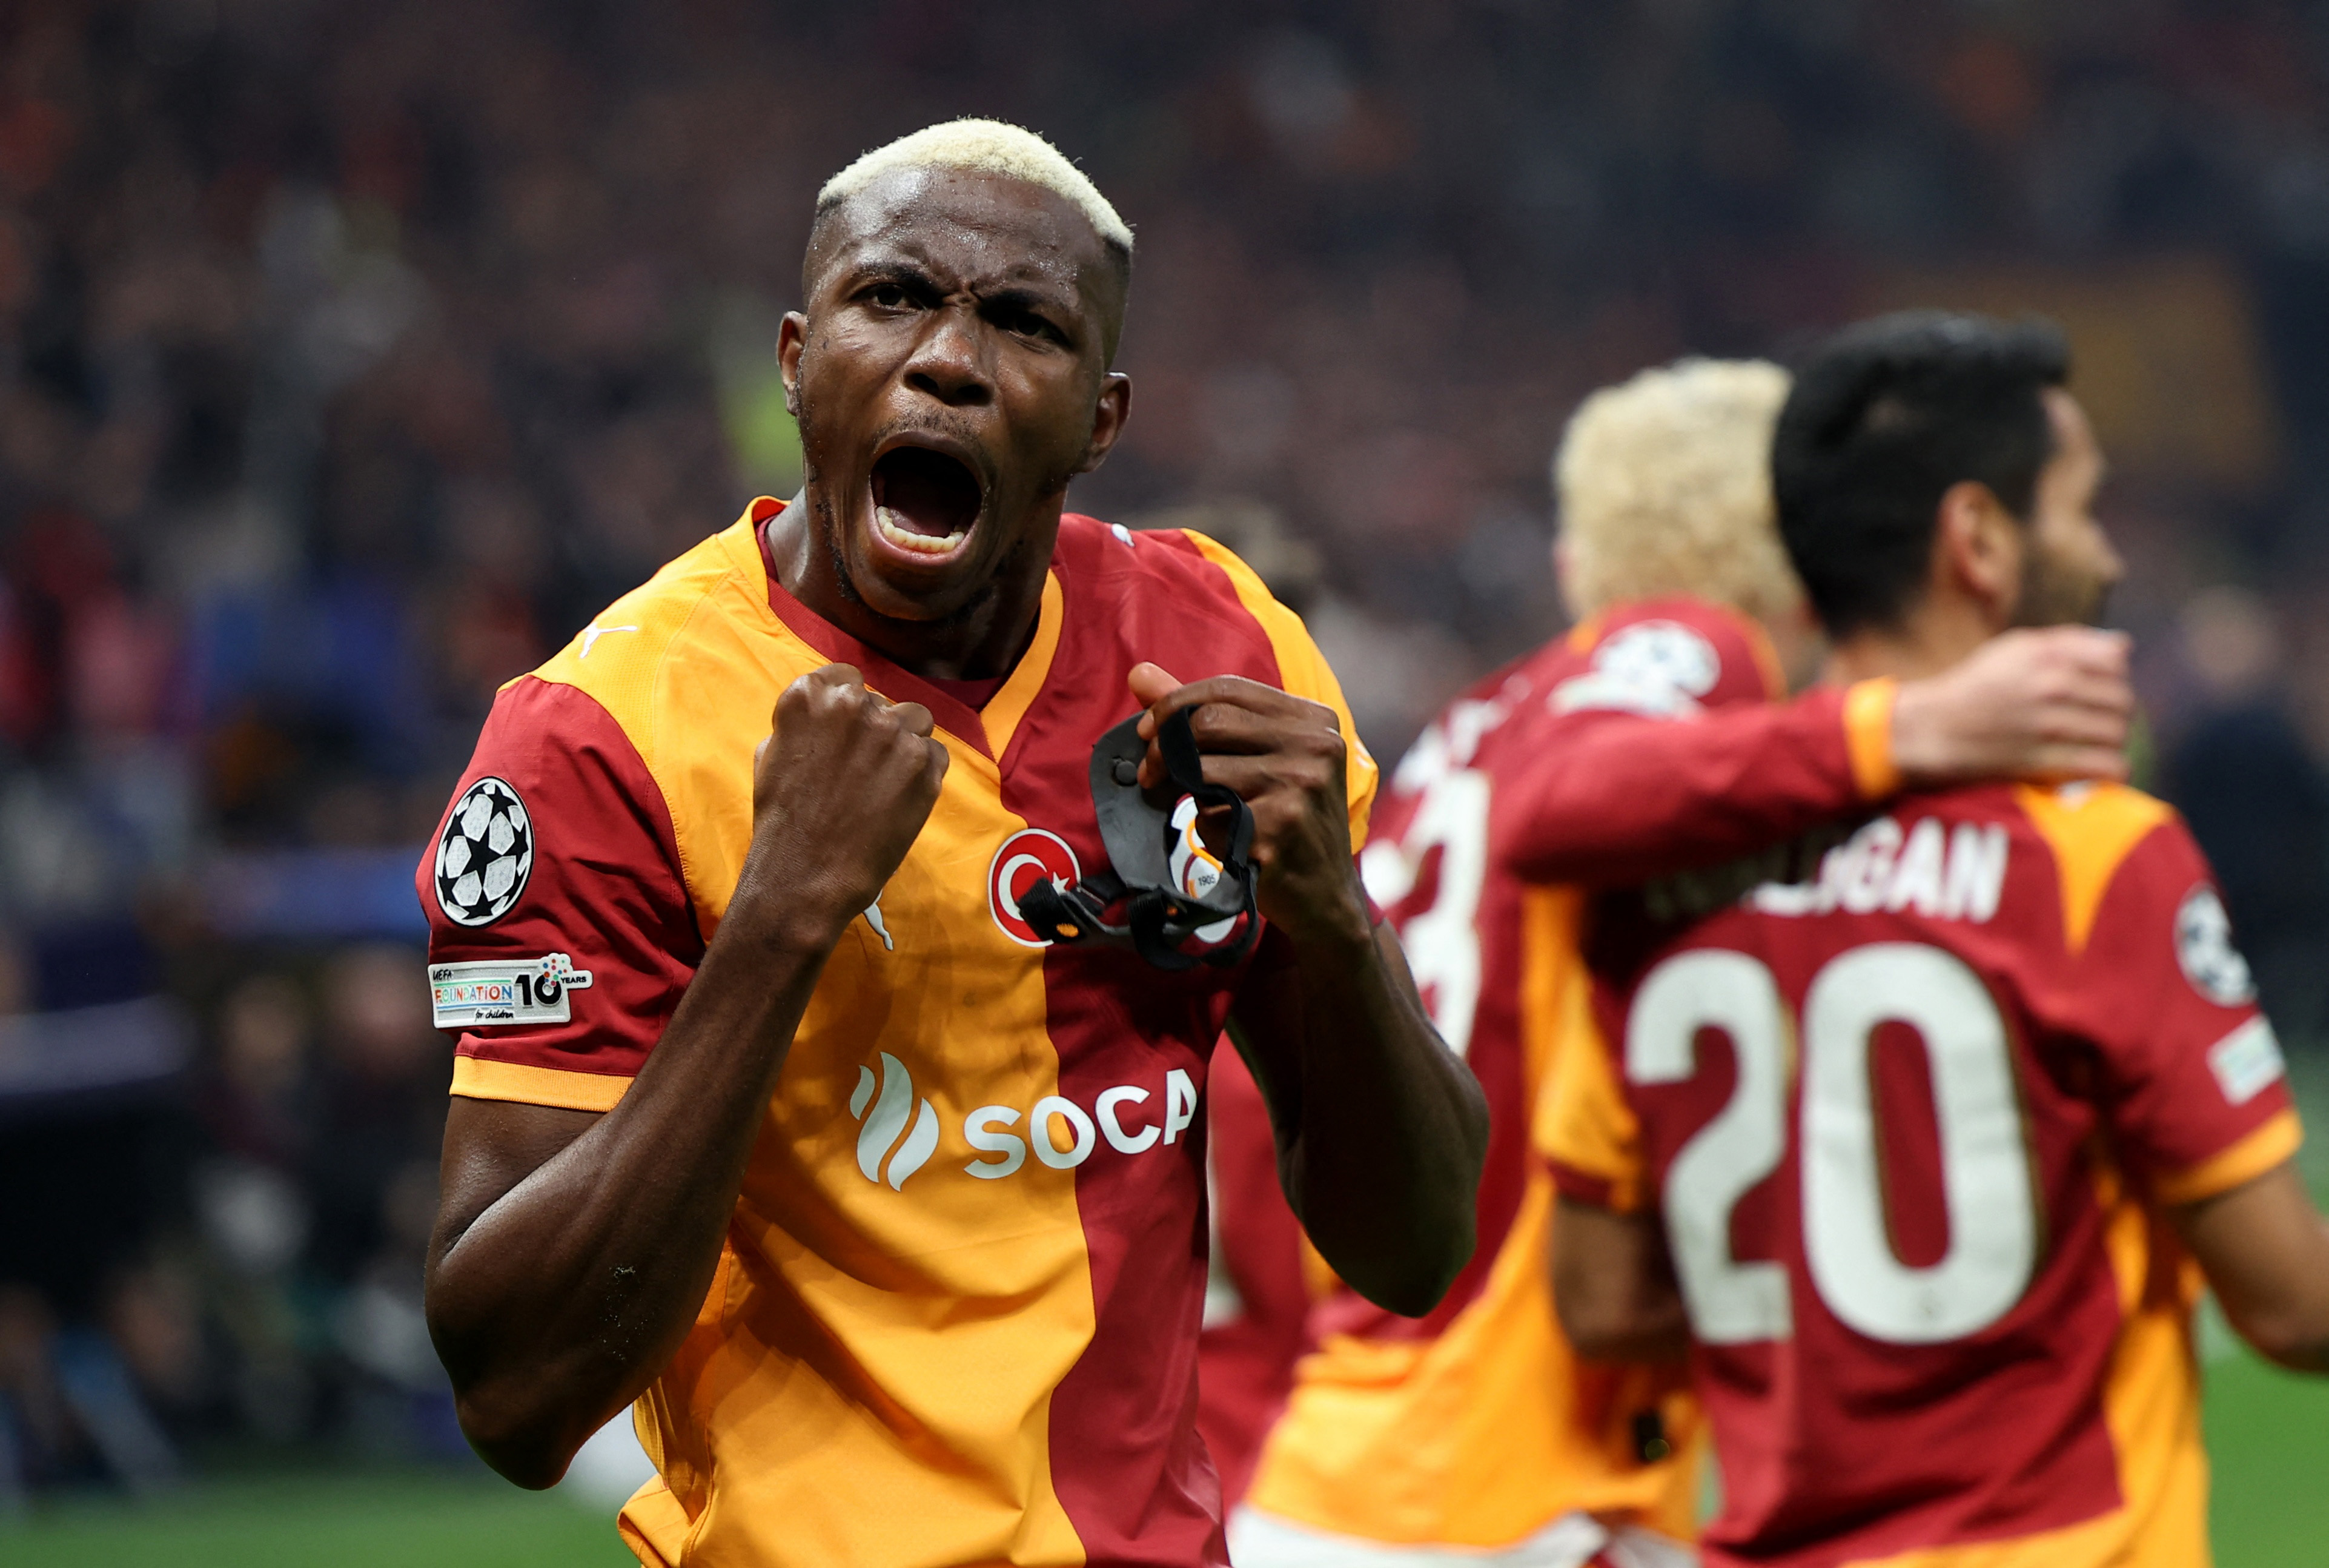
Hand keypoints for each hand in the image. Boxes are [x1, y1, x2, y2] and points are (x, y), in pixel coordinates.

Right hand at [735, 664, 948, 948]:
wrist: (805, 876)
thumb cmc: (782, 821)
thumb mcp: (771, 756)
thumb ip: (803, 724)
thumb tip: (827, 714)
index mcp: (808, 697)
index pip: (846, 678)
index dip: (849, 706)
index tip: (848, 730)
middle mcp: (853, 706)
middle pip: (880, 702)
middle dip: (874, 730)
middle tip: (862, 770)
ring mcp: (892, 734)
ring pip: (915, 720)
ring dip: (905, 743)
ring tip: (886, 782)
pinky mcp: (924, 765)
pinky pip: (936, 754)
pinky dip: (924, 773)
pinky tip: (901, 800)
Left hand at [1127, 662, 1368, 948]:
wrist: (1324, 896)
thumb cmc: (1284, 822)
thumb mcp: (1256, 760)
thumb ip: (1200, 714)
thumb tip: (1139, 673)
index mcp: (1314, 719)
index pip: (1228, 687)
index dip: (1175, 704)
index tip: (1146, 730)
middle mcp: (1316, 744)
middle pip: (1210, 721)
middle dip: (1165, 748)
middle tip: (1151, 777)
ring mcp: (1302, 783)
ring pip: (1203, 767)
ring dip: (1185, 793)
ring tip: (1200, 812)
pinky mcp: (1281, 824)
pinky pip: (1211, 815)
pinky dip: (1207, 830)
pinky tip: (1230, 843)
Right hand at [1889, 627, 2132, 786]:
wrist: (1930, 729)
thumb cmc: (1974, 687)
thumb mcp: (2014, 649)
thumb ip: (2069, 641)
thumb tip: (2124, 645)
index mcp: (2045, 655)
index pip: (2115, 662)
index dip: (2112, 676)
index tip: (2097, 688)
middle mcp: (2050, 686)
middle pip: (2121, 700)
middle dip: (2113, 712)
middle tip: (2096, 720)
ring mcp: (2047, 726)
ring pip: (2115, 733)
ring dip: (2111, 741)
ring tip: (2096, 744)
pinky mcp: (2043, 762)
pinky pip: (2103, 765)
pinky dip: (2110, 769)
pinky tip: (2101, 768)